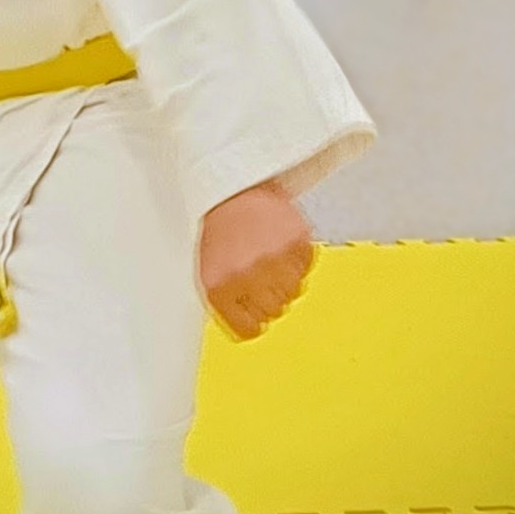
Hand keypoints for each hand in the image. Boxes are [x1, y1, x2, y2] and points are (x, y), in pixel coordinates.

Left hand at [197, 178, 316, 341]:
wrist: (233, 183)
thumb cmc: (219, 226)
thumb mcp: (207, 268)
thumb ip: (225, 303)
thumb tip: (247, 329)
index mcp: (220, 287)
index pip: (248, 330)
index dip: (253, 319)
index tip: (254, 308)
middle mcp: (247, 277)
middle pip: (275, 311)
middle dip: (269, 294)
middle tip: (259, 268)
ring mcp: (274, 260)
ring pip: (294, 291)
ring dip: (286, 276)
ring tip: (269, 251)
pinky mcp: (296, 241)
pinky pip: (307, 266)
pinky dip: (299, 257)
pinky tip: (281, 240)